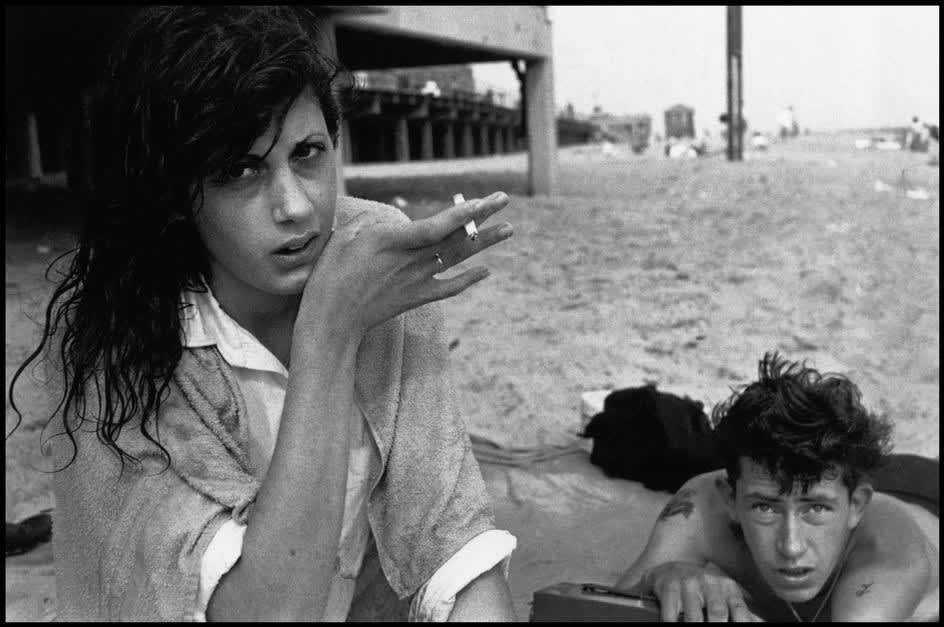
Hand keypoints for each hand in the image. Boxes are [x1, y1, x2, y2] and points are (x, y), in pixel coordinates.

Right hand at [298, 191, 512, 338]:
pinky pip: (450, 288)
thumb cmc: (331, 275)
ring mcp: (417, 280)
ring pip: (457, 258)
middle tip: (504, 200)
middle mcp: (410, 260)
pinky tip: (486, 271)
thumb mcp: (343, 238)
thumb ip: (369, 221)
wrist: (333, 320)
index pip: (434, 227)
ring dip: (485, 242)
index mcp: (392, 242)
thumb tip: (390, 219)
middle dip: (482, 217)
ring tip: (509, 229)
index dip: (459, 215)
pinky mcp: (417, 297)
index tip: (481, 202)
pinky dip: (468, 279)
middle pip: (453, 237)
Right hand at [647, 561, 760, 621]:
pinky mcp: (668, 587)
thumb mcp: (725, 596)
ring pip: (694, 616)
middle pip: (717, 613)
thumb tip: (764, 625)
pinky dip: (673, 623)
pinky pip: (671, 612)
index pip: (740, 611)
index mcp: (728, 587)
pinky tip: (674, 625)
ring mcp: (688, 583)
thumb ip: (744, 613)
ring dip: (695, 626)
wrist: (670, 570)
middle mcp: (709, 582)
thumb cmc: (704, 590)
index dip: (741, 624)